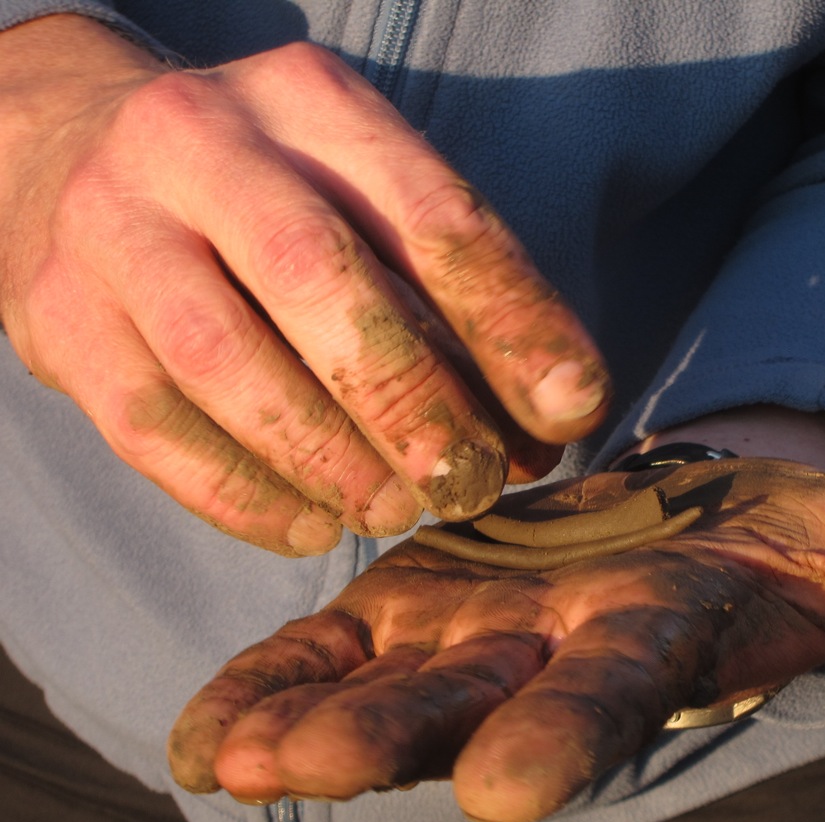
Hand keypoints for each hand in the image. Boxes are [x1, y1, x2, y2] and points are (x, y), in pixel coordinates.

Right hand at [0, 16, 609, 554]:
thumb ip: (455, 295)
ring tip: (397, 510)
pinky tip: (315, 525)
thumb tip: (549, 417)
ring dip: (330, 458)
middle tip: (474, 481)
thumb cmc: (268, 195)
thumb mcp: (364, 196)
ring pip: (226, 361)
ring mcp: (115, 230)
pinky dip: (246, 494)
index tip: (570, 408)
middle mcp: (200, 144)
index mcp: (309, 100)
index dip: (513, 319)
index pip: (431, 213)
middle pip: (319, 279)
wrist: (71, 151)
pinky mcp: (62, 321)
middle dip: (414, 399)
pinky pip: (155, 429)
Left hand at [167, 457, 824, 821]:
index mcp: (652, 643)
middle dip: (401, 744)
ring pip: (382, 690)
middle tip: (313, 777)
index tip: (516, 786)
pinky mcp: (408, 606)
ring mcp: (466, 639)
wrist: (682, 527)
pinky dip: (267, 683)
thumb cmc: (778, 545)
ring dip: (308, 725)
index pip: (614, 699)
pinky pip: (324, 650)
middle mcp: (546, 660)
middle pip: (469, 706)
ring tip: (236, 761)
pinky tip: (207, 726)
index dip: (569, 735)